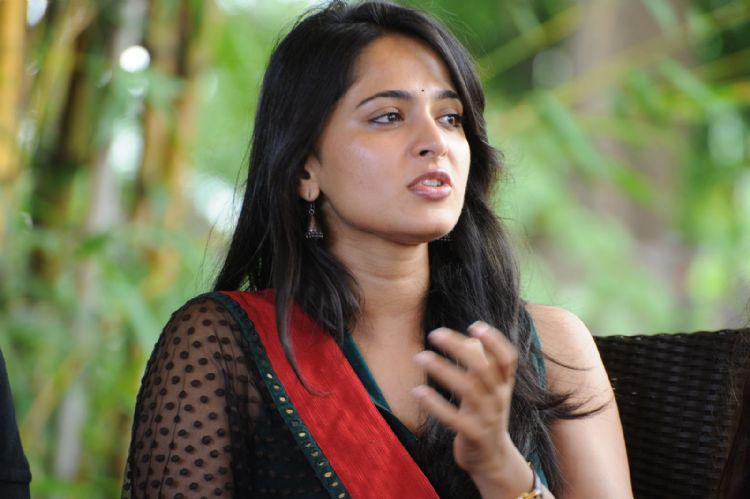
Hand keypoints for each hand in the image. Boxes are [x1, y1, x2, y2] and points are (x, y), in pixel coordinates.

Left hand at [412, 321, 519, 479]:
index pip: (507, 359)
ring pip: (468, 389)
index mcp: (504, 384)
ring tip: (420, 356)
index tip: (475, 326)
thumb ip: (481, 364)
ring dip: (442, 370)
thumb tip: (469, 338)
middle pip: (482, 368)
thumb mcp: (488, 390)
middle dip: (458, 348)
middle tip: (434, 334)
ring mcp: (487, 417)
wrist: (493, 458)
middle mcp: (499, 398)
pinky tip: (417, 391)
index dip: (495, 341)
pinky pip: (453, 418)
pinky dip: (435, 404)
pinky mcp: (473, 435)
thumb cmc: (485, 414)